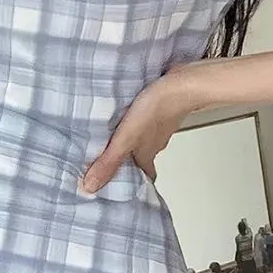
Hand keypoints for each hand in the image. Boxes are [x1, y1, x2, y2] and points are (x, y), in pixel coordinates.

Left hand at [81, 67, 198, 193]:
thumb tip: (90, 187)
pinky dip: (137, 122)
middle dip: (128, 162)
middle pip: (142, 158)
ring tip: (113, 139)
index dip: (134, 184)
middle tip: (112, 163)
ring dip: (131, 141)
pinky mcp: (160, 109)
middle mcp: (154, 143)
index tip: (123, 188)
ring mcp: (159, 126)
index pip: (143, 177)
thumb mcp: (125, 140)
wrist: (181, 83)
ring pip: (144, 139)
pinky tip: (127, 114)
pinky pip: (146, 121)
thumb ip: (108, 162)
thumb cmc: (156, 110)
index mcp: (146, 155)